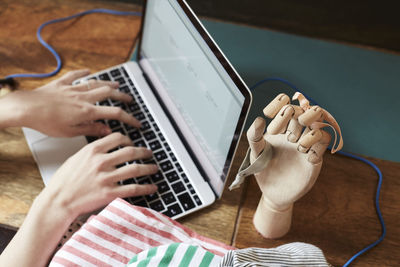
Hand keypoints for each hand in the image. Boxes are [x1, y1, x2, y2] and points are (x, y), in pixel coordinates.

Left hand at [0, 69, 139, 136]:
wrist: (27, 108)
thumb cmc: (46, 122)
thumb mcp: (70, 132)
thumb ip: (90, 129)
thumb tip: (106, 129)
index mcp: (87, 111)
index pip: (114, 113)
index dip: (129, 118)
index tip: (137, 123)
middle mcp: (83, 98)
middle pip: (109, 94)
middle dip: (122, 97)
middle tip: (130, 100)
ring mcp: (73, 89)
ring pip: (96, 83)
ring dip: (108, 84)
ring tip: (117, 85)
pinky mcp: (62, 84)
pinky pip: (75, 76)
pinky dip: (83, 73)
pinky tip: (88, 71)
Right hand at [43, 132, 157, 218]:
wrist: (58, 201)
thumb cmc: (64, 181)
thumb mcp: (76, 158)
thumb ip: (92, 151)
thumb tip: (107, 145)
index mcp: (92, 150)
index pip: (118, 138)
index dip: (129, 139)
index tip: (132, 143)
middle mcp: (101, 162)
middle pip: (130, 151)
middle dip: (143, 152)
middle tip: (149, 153)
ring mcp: (107, 177)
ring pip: (136, 169)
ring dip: (149, 168)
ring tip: (154, 168)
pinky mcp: (110, 193)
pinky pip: (134, 188)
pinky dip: (146, 188)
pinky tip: (152, 187)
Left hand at [247, 93, 336, 237]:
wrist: (272, 192)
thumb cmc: (262, 170)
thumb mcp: (256, 153)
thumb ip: (255, 136)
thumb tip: (259, 119)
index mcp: (280, 127)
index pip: (285, 107)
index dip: (280, 103)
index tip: (269, 111)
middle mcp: (295, 132)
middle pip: (306, 112)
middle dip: (302, 111)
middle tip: (291, 116)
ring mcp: (306, 144)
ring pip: (319, 125)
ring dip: (312, 127)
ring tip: (296, 142)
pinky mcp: (315, 157)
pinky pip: (323, 143)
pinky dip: (317, 145)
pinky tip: (307, 157)